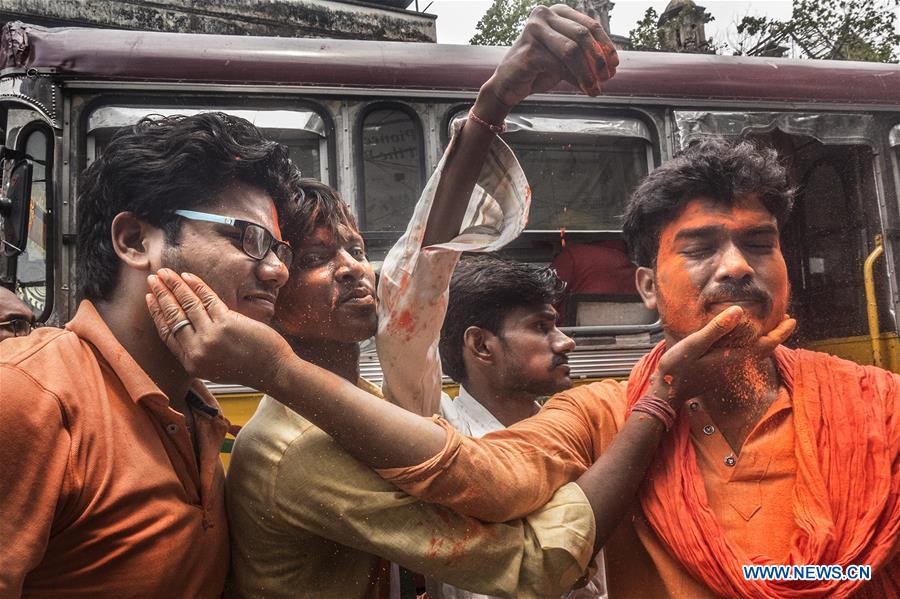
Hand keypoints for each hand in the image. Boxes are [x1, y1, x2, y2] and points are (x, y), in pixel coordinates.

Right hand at [145, 268, 292, 389]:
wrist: (272, 371)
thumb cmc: (247, 367)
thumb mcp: (214, 366)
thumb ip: (197, 349)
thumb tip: (186, 324)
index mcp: (191, 363)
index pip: (166, 333)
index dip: (157, 313)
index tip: (150, 298)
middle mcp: (197, 351)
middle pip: (173, 316)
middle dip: (161, 294)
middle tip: (152, 279)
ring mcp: (211, 336)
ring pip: (187, 305)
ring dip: (174, 285)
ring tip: (165, 273)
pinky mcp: (226, 323)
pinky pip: (207, 299)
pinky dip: (196, 285)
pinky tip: (188, 276)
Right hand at [479, 4, 618, 114]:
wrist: (509, 85)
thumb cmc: (539, 69)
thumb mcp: (566, 58)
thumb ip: (585, 55)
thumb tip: (612, 65)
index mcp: (557, 12)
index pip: (590, 26)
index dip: (606, 46)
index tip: (614, 65)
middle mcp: (544, 16)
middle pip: (582, 35)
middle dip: (598, 59)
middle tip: (607, 78)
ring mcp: (534, 31)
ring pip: (572, 50)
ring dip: (588, 72)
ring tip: (595, 89)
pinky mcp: (528, 52)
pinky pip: (559, 65)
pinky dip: (575, 79)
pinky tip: (582, 89)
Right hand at [647, 307, 795, 405]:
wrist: (667, 393)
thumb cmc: (678, 369)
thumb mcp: (694, 345)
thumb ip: (717, 328)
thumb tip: (740, 310)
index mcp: (733, 358)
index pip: (765, 344)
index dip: (780, 332)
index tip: (792, 319)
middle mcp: (735, 365)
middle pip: (763, 348)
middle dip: (776, 334)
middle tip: (785, 318)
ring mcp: (728, 370)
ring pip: (754, 353)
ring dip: (764, 339)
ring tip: (768, 325)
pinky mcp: (720, 371)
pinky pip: (742, 356)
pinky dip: (750, 345)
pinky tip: (744, 338)